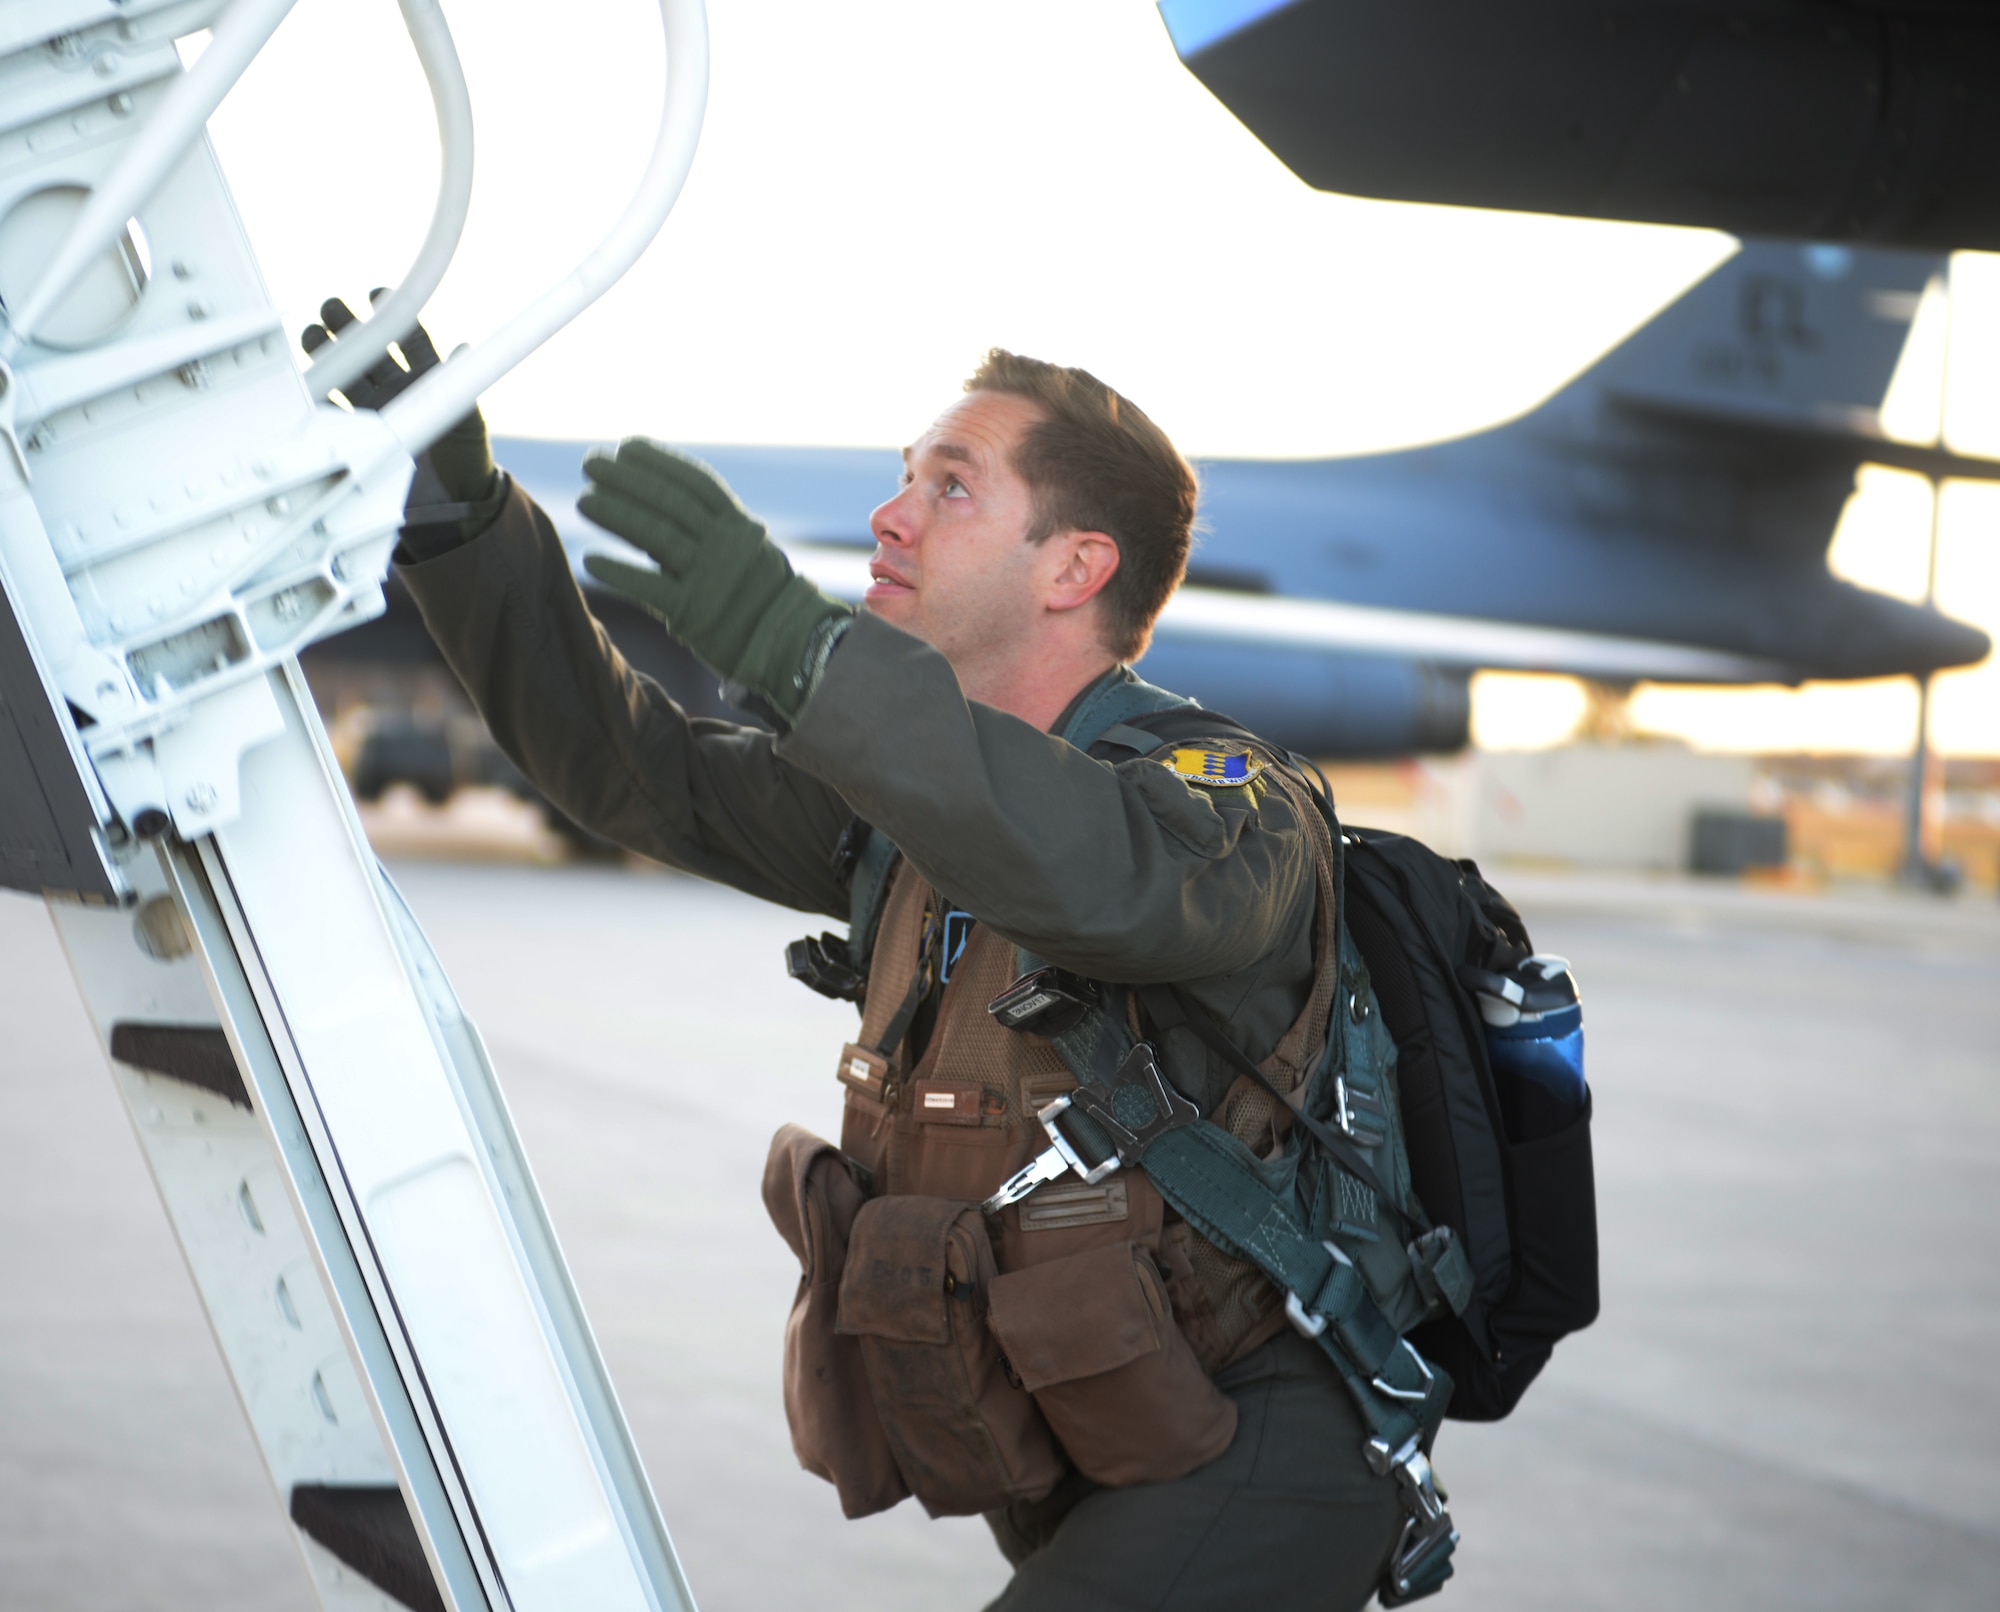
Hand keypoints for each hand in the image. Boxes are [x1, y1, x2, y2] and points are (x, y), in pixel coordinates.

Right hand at [300, 292, 496, 514]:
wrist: (454, 502)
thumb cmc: (468, 457)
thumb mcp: (470, 423)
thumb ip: (461, 389)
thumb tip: (464, 350)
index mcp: (426, 378)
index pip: (409, 339)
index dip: (396, 317)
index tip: (378, 295)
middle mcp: (398, 388)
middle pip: (369, 350)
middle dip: (350, 327)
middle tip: (330, 307)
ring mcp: (376, 409)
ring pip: (346, 374)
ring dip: (328, 355)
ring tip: (311, 334)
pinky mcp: (360, 435)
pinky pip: (333, 413)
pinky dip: (319, 398)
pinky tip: (306, 384)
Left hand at [579, 439, 849, 719]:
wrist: (791, 646)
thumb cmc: (757, 595)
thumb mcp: (746, 550)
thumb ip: (710, 528)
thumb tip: (657, 499)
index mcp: (740, 525)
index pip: (696, 482)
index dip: (660, 461)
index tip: (627, 446)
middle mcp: (726, 545)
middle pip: (669, 502)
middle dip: (627, 479)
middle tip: (591, 462)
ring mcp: (710, 577)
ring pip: (656, 535)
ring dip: (617, 514)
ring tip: (585, 501)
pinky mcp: (693, 612)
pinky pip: (647, 586)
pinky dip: (617, 570)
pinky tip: (590, 559)